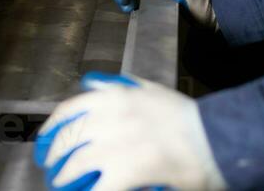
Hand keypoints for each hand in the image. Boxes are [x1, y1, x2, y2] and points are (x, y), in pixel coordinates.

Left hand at [34, 73, 226, 190]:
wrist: (218, 137)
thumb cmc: (188, 118)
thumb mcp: (151, 90)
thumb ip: (120, 87)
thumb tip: (91, 84)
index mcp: (115, 96)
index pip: (69, 110)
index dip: (51, 129)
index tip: (45, 140)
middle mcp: (110, 116)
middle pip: (67, 139)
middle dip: (55, 156)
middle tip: (52, 168)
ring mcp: (117, 145)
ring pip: (75, 165)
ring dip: (65, 178)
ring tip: (63, 184)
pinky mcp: (127, 172)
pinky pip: (96, 189)